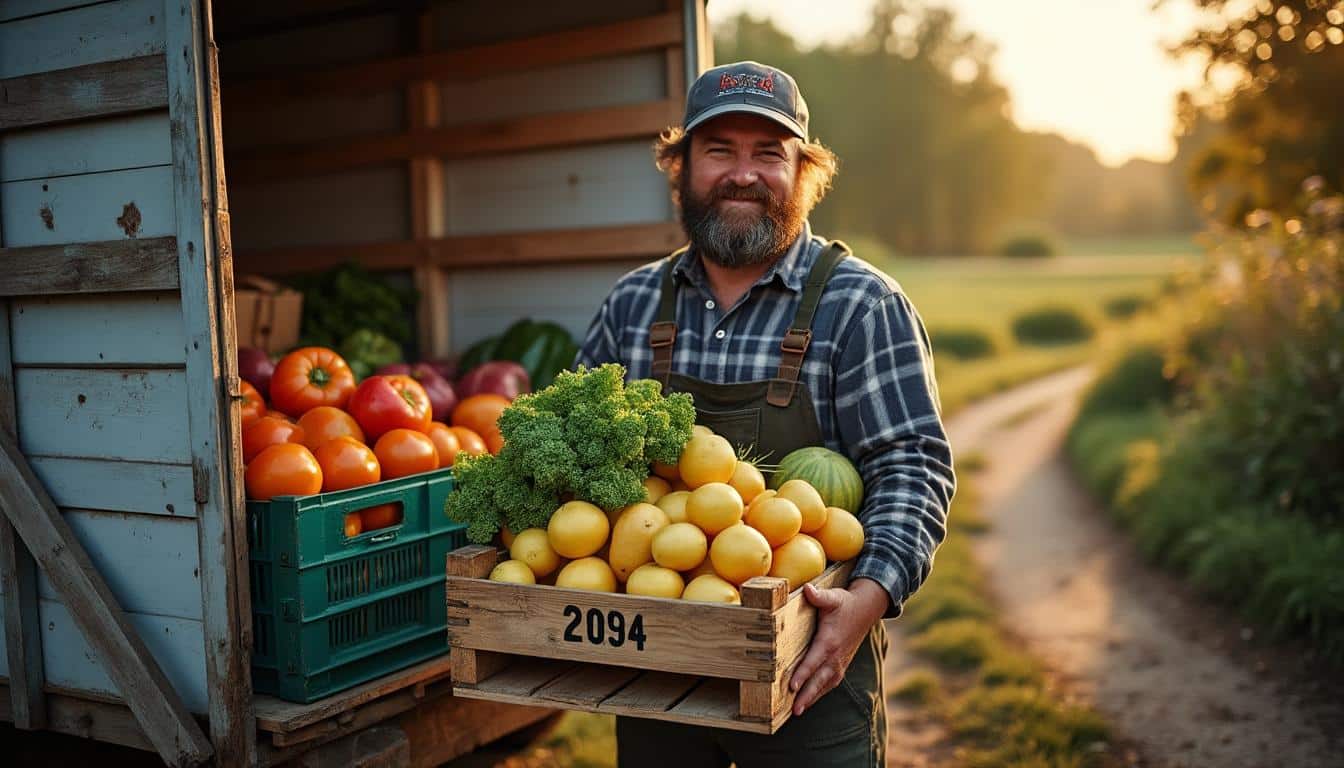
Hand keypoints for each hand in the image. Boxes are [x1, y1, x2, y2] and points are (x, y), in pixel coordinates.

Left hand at [788, 577, 887, 715]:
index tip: (792, 686)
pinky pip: (829, 682)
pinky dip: (820, 693)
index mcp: (829, 641)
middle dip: (806, 695)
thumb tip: (807, 589)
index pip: (814, 661)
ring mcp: (839, 662)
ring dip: (812, 698)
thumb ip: (819, 596)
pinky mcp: (841, 664)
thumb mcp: (833, 597)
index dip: (802, 674)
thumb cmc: (845, 603)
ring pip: (824, 684)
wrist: (865, 610)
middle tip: (794, 710)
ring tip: (798, 711)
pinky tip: (809, 701)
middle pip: (819, 680)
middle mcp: (835, 656)